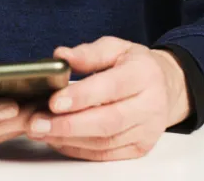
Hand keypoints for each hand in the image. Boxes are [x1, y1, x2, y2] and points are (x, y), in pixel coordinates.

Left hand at [25, 36, 191, 160]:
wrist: (166, 88)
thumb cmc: (136, 66)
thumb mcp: (116, 48)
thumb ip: (88, 52)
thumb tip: (61, 56)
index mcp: (144, 74)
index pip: (112, 87)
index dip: (82, 96)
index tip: (54, 101)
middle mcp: (150, 105)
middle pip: (107, 121)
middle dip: (68, 124)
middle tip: (37, 123)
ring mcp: (147, 130)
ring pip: (104, 142)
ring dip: (68, 138)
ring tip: (41, 131)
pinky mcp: (140, 148)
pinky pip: (105, 154)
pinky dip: (78, 149)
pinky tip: (58, 139)